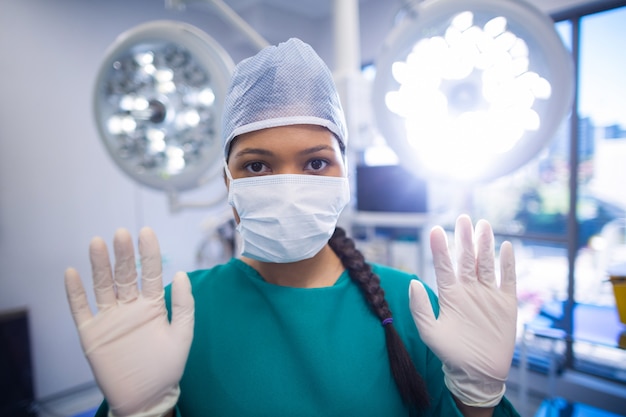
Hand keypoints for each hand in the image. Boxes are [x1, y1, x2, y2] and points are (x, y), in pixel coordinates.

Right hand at [64, 227, 194, 416]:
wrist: (146, 397)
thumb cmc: (167, 366)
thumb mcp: (182, 334)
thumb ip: (184, 305)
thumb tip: (181, 273)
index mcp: (153, 304)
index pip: (150, 273)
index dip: (148, 253)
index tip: (146, 232)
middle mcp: (130, 307)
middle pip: (124, 275)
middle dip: (123, 254)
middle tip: (121, 234)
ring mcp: (110, 318)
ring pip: (102, 286)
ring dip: (99, 266)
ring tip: (97, 243)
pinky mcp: (92, 333)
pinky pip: (81, 310)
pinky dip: (75, 293)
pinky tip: (71, 273)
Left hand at [409, 215, 516, 407]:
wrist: (477, 373)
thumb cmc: (451, 354)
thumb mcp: (430, 332)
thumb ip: (420, 308)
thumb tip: (413, 281)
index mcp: (450, 294)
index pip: (444, 266)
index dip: (441, 249)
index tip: (436, 230)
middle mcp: (469, 290)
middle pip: (467, 259)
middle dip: (465, 239)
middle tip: (464, 218)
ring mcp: (488, 295)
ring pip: (487, 264)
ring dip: (485, 245)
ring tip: (483, 225)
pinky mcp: (506, 304)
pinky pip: (508, 279)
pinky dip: (508, 264)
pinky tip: (507, 247)